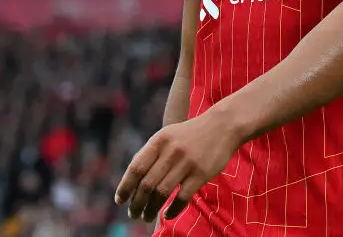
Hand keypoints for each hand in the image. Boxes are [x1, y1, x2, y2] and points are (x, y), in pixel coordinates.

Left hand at [114, 108, 243, 222]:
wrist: (222, 125)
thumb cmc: (190, 134)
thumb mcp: (167, 135)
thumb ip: (151, 153)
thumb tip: (131, 180)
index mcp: (159, 141)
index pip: (136, 167)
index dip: (125, 186)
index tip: (120, 200)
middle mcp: (171, 151)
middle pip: (147, 184)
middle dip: (137, 203)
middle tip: (133, 214)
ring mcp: (186, 162)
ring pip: (162, 193)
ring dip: (151, 209)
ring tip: (147, 216)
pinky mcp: (201, 173)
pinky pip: (182, 197)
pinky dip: (172, 210)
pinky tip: (168, 214)